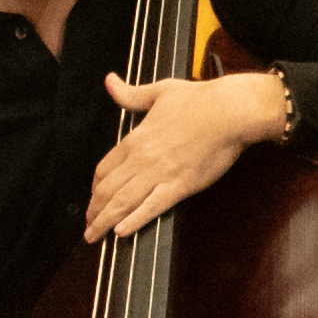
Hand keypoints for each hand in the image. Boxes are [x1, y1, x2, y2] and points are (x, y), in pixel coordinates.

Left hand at [85, 67, 291, 240]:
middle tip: (88, 224)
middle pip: (107, 189)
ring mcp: (160, 173)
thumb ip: (131, 94)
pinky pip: (151, 207)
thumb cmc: (200, 100)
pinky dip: (134, 220)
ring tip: (94, 235)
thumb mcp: (159, 91)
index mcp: (136, 138)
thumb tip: (110, 81)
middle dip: (94, 210)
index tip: (93, 196)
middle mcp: (142, 158)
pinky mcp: (180, 186)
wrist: (229, 111)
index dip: (94, 186)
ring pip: (122, 202)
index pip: (104, 167)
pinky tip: (121, 232)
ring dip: (104, 221)